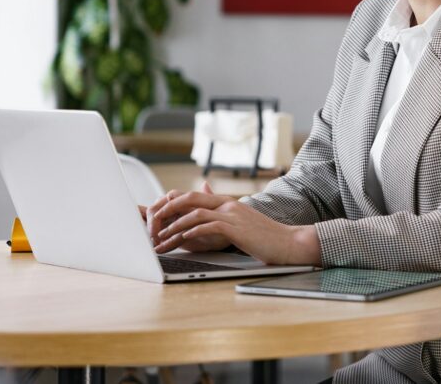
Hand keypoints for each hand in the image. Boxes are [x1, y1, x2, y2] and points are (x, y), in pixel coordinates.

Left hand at [151, 189, 320, 265]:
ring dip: (173, 227)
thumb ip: (224, 219)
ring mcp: (232, 214)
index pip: (192, 197)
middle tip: (151, 226)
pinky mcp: (236, 227)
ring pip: (193, 213)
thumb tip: (207, 222)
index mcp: (227, 203)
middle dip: (166, 212)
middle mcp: (227, 205)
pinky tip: (181, 239)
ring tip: (160, 239)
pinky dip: (191, 231)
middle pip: (188, 199)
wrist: (289, 242)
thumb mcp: (242, 225)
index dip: (172, 206)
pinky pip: (208, 225)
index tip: (158, 220)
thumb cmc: (266, 238)